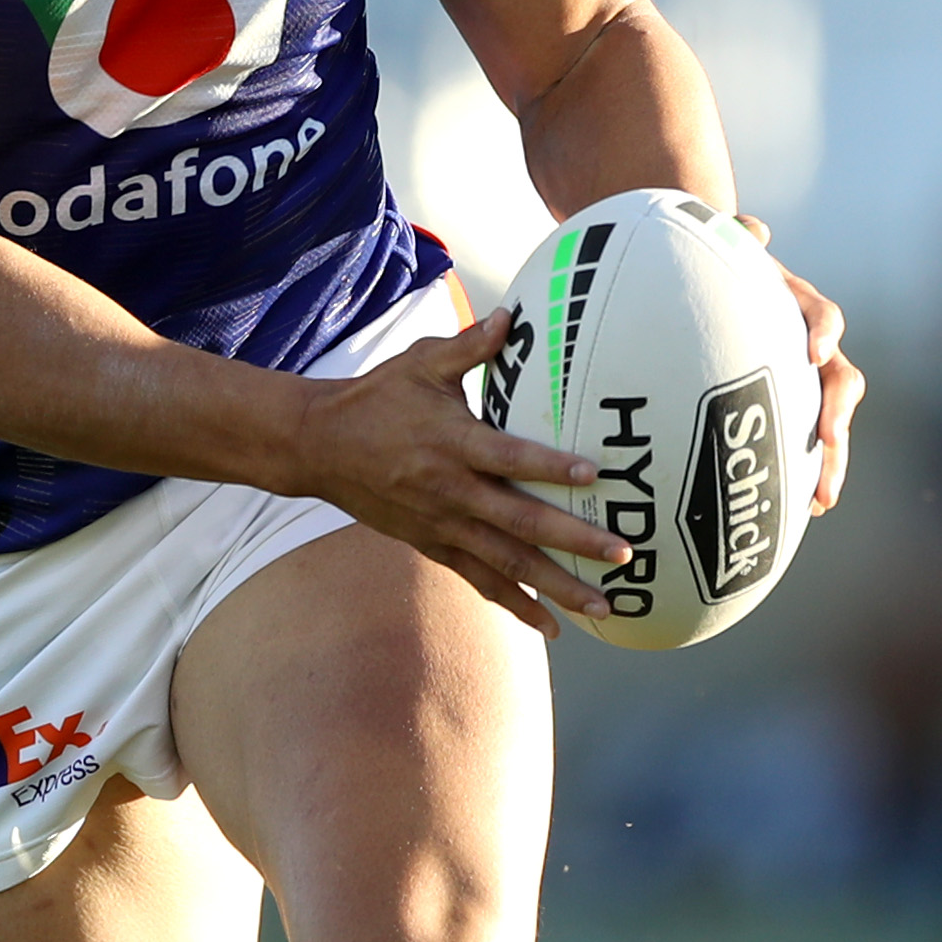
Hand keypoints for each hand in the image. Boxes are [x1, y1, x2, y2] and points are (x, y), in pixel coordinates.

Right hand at [292, 308, 631, 638]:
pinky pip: (480, 579)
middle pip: (521, 522)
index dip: (551, 466)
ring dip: (556, 587)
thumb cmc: (376, 397)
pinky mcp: (433, 544)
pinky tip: (549, 625)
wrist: (319, 446)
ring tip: (601, 606)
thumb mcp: (420, 363)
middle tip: (622, 554)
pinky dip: (514, 603)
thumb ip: (470, 346)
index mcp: (452, 443)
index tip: (595, 475)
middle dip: (574, 541)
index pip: (509, 457)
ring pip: (508, 563)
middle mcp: (451, 491)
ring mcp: (443, 525)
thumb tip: (512, 316)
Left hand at [738, 216, 863, 513]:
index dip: (823, 332)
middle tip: (828, 442)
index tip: (815, 352)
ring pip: (832, 421)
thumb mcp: (717, 251)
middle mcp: (809, 347)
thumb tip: (755, 228)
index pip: (822, 315)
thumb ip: (733, 237)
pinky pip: (809, 447)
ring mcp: (804, 383)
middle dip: (838, 414)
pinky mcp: (792, 411)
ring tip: (823, 496)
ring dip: (833, 459)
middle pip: (840, 381)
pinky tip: (806, 510)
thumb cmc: (711, 273)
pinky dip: (811, 474)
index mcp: (795, 307)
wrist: (710, 295)